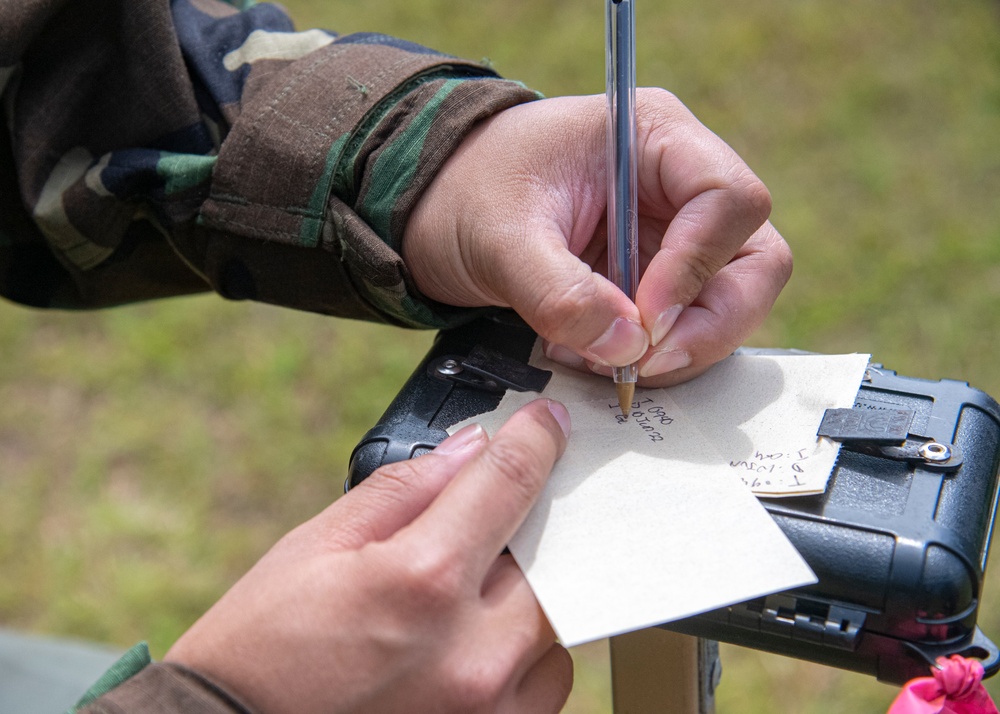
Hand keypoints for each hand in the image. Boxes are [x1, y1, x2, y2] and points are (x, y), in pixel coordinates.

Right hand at [165, 399, 573, 713]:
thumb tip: (469, 450)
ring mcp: (488, 707)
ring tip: (454, 607)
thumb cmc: (262, 647)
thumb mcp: (318, 545)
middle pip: (548, 556)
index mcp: (423, 578)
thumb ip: (405, 490)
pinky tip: (467, 648)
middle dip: (518, 534)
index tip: (545, 424)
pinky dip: (521, 653)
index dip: (535, 439)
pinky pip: (546, 681)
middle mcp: (472, 650)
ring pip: (553, 624)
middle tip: (468, 541)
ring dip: (521, 599)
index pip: (509, 482)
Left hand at [404, 90, 790, 385]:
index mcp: (655, 137)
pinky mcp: (655, 283)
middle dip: (709, 323)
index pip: (728, 199)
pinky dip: (654, 358)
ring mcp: (673, 238)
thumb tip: (628, 349)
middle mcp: (679, 187)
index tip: (644, 318)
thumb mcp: (500, 237)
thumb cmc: (466, 194)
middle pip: (753, 260)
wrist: (435, 213)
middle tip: (646, 364)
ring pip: (729, 304)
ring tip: (603, 361)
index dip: (696, 266)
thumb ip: (559, 291)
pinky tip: (598, 360)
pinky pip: (687, 330)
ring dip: (680, 349)